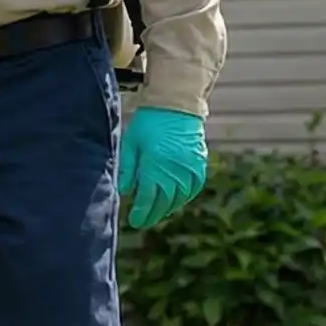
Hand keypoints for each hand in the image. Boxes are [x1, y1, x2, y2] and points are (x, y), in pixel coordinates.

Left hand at [118, 107, 207, 229]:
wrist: (176, 104)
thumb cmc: (149, 121)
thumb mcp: (132, 142)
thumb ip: (128, 168)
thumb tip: (125, 192)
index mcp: (155, 164)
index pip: (148, 197)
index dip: (141, 212)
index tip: (134, 221)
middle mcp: (174, 170)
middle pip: (164, 201)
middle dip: (153, 214)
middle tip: (144, 222)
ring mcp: (189, 168)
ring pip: (179, 197)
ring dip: (168, 208)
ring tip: (157, 213)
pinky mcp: (199, 163)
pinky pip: (193, 188)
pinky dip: (184, 197)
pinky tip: (175, 201)